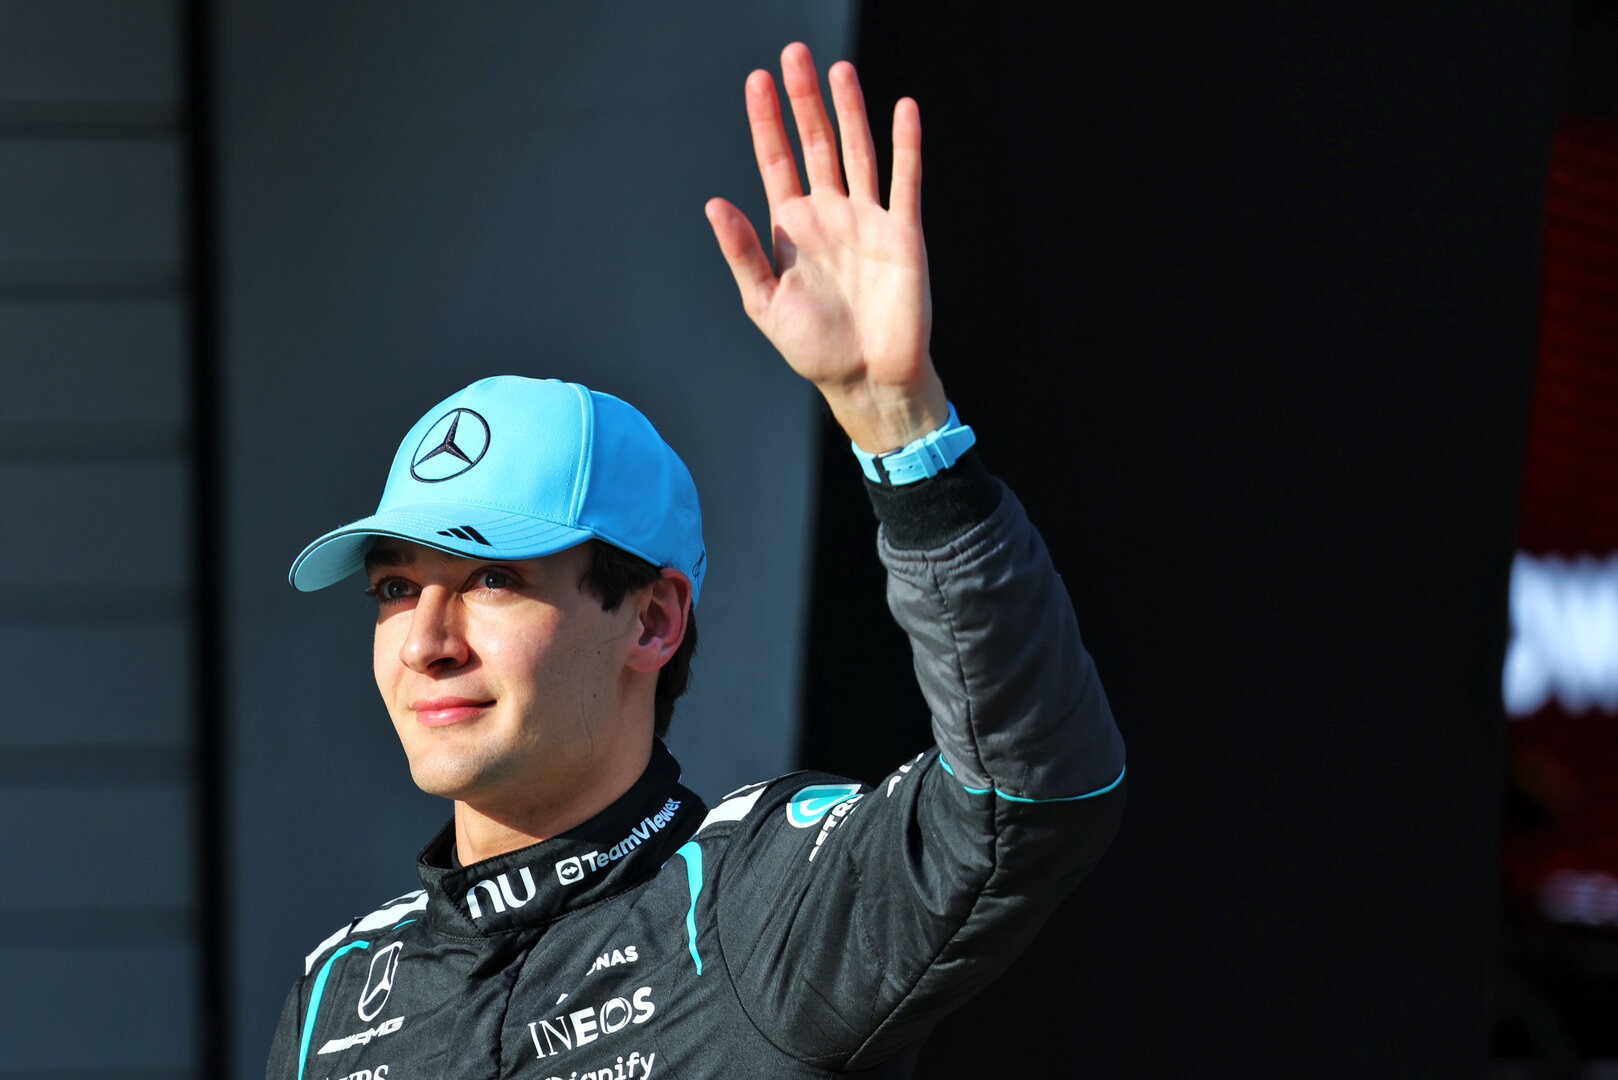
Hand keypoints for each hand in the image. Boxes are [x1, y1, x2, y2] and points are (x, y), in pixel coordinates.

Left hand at [706, 42, 947, 453]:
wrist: (868, 378)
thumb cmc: (813, 348)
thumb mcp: (765, 303)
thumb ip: (742, 251)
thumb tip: (713, 202)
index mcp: (792, 228)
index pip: (775, 161)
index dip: (766, 121)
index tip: (756, 80)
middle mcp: (829, 215)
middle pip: (815, 144)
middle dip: (803, 101)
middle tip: (793, 54)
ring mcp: (867, 220)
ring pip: (858, 151)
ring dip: (850, 111)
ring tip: (838, 71)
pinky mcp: (903, 233)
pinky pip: (905, 180)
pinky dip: (906, 144)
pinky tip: (903, 108)